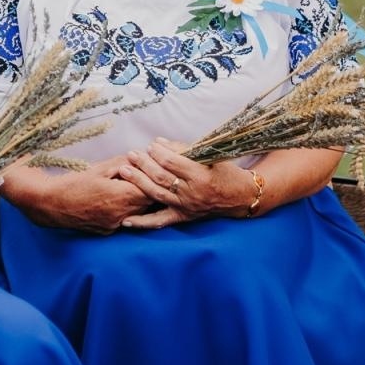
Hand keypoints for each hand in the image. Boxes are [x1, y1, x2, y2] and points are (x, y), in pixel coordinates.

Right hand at [8, 158, 153, 233]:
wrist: (50, 204)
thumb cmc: (73, 183)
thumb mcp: (100, 168)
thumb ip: (124, 163)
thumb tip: (141, 158)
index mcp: (120, 196)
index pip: (151, 189)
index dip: (155, 179)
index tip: (157, 170)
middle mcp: (121, 214)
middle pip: (149, 203)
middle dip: (151, 189)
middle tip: (152, 177)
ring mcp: (115, 225)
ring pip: (139, 212)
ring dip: (140, 200)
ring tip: (137, 187)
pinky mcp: (108, 231)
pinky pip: (126, 219)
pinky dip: (128, 209)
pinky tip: (121, 199)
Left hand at [116, 139, 259, 228]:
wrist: (241, 196)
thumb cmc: (226, 172)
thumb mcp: (211, 156)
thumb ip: (184, 149)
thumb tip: (158, 142)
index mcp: (201, 176)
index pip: (173, 162)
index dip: (158, 153)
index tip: (149, 145)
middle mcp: (192, 193)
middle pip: (161, 177)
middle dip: (143, 164)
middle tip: (131, 154)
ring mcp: (186, 207)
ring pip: (157, 194)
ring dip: (138, 182)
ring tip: (124, 170)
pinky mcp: (183, 217)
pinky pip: (160, 221)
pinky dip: (142, 222)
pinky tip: (126, 220)